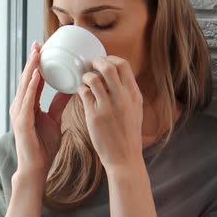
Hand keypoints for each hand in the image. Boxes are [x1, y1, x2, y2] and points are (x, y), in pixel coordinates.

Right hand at [9, 41, 72, 179]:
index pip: (31, 79)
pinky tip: (38, 74)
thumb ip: (59, 103)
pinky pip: (28, 99)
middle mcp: (20, 106)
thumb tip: (71, 88)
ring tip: (37, 53)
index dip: (35, 63)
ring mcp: (19, 113)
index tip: (41, 48)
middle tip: (38, 43)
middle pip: (26, 78)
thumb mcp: (54, 119)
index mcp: (27, 104)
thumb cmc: (43, 146)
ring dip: (31, 68)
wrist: (36, 167)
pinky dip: (32, 86)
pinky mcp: (22, 121)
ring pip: (25, 85)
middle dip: (31, 60)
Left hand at [76, 55, 144, 169]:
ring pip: (93, 78)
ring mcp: (108, 106)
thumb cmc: (128, 134)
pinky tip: (80, 92)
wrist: (124, 158)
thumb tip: (116, 76)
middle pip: (108, 66)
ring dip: (86, 76)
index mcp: (134, 94)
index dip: (111, 58)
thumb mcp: (135, 109)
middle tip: (91, 65)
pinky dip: (80, 89)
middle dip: (97, 61)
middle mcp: (122, 98)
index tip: (103, 61)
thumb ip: (127, 93)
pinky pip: (83, 93)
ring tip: (84, 80)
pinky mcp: (95, 116)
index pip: (124, 65)